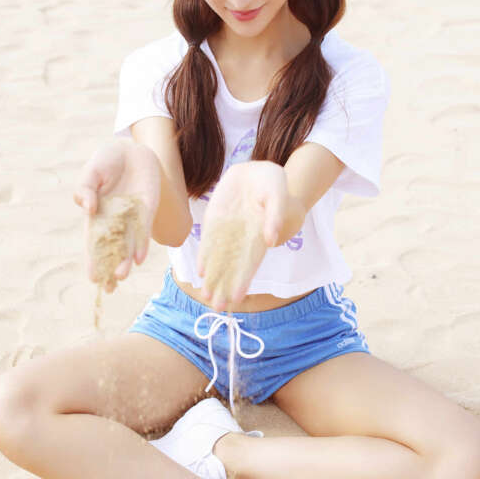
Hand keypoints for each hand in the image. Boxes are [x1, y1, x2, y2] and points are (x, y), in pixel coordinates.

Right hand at [73, 139, 160, 288]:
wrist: (130, 150)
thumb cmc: (105, 162)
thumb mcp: (90, 173)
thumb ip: (85, 189)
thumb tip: (87, 208)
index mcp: (96, 215)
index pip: (93, 242)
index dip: (93, 260)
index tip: (92, 277)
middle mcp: (114, 221)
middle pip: (111, 249)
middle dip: (110, 267)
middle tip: (109, 286)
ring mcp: (131, 217)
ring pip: (128, 244)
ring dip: (125, 260)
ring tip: (122, 274)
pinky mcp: (146, 210)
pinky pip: (143, 230)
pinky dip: (141, 243)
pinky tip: (139, 257)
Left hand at [196, 160, 287, 310]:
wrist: (254, 170)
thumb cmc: (271, 182)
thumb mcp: (277, 194)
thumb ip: (275, 216)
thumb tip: (271, 241)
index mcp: (259, 235)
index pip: (251, 263)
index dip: (244, 280)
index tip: (238, 297)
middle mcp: (243, 238)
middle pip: (233, 267)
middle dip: (225, 287)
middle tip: (217, 308)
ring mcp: (228, 231)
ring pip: (220, 259)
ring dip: (214, 278)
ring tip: (206, 298)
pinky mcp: (215, 222)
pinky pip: (210, 243)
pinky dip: (206, 257)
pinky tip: (202, 273)